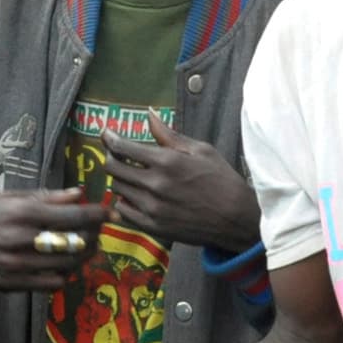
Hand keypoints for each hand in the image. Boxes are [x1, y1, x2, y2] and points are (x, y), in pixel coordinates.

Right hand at [0, 191, 111, 292]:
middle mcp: (24, 240)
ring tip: (86, 246)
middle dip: (95, 235)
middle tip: (98, 229)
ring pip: (69, 265)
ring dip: (84, 256)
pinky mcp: (16, 285)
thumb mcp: (5, 199)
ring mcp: (21, 266)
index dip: (98, 214)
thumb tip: (77, 193)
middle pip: (77, 242)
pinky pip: (53, 284)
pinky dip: (65, 274)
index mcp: (22, 213)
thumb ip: (44, 197)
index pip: (74, 215)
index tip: (110, 212)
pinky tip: (64, 264)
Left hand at [108, 118, 261, 252]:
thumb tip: (149, 115)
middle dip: (111, 156)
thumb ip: (169, 135)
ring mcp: (152, 208)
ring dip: (119, 179)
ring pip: (117, 189)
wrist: (235, 218)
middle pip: (113, 168)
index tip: (106, 134)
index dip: (110, 139)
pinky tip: (135, 195)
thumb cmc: (221, 179)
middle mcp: (155, 184)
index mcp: (167, 161)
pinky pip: (123, 211)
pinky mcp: (153, 227)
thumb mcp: (200, 150)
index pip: (123, 147)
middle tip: (116, 153)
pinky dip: (124, 200)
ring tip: (131, 174)